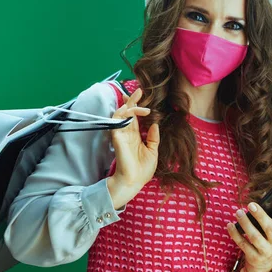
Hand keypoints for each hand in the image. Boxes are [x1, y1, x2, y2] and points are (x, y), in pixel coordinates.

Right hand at [107, 88, 159, 206]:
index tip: (142, 97)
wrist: (133, 181)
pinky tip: (130, 109)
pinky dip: (122, 113)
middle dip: (132, 100)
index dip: (137, 107)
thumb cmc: (142, 170)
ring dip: (130, 105)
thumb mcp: (153, 151)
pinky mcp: (117, 137)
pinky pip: (116, 121)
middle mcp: (127, 133)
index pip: (135, 118)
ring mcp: (121, 134)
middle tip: (139, 90)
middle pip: (128, 112)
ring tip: (138, 98)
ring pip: (122, 113)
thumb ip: (153, 138)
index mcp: (135, 136)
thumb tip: (155, 124)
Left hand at [226, 197, 271, 271]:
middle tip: (251, 204)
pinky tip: (230, 225)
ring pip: (255, 237)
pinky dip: (235, 234)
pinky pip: (243, 244)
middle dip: (261, 216)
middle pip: (269, 228)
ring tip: (238, 212)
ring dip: (246, 224)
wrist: (265, 264)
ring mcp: (265, 251)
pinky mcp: (254, 257)